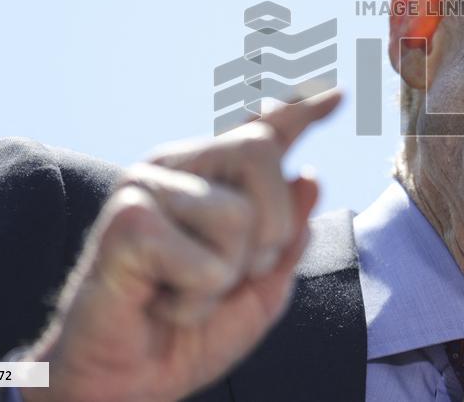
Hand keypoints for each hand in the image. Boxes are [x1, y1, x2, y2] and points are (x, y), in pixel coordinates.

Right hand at [21, 90, 341, 401]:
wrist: (125, 383)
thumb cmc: (185, 332)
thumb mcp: (259, 288)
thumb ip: (289, 236)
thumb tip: (309, 174)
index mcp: (211, 179)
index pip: (262, 133)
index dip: (301, 110)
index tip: (338, 92)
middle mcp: (178, 168)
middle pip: (261, 150)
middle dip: (273, 226)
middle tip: (233, 273)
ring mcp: (147, 186)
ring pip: (239, 216)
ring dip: (226, 277)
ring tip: (184, 292)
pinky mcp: (126, 218)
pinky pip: (206, 260)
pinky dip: (195, 300)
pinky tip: (158, 301)